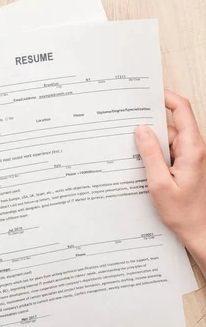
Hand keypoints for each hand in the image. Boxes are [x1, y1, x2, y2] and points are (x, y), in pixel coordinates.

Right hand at [134, 90, 205, 274]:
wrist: (199, 232)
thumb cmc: (183, 213)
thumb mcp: (159, 183)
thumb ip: (150, 154)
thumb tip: (140, 129)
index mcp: (193, 150)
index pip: (182, 111)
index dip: (166, 98)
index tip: (148, 93)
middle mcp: (195, 150)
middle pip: (171, 126)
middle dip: (150, 126)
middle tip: (128, 129)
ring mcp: (192, 158)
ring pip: (168, 140)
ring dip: (152, 145)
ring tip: (136, 156)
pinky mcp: (187, 166)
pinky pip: (169, 152)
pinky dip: (156, 155)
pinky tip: (144, 166)